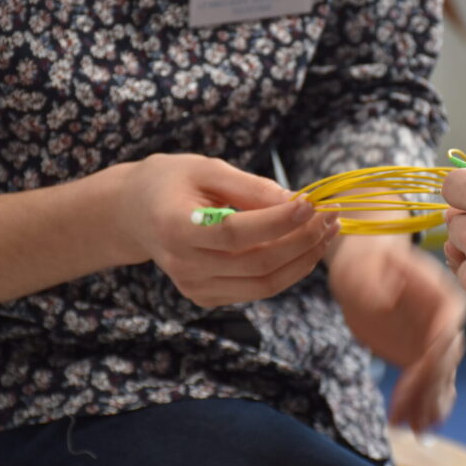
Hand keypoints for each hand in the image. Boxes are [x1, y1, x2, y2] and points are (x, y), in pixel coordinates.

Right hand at [115, 154, 339, 307]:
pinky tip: (305, 246)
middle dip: (303, 240)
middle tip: (331, 215)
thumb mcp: (206, 168)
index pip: (237, 233)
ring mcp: (195, 287)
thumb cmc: (172, 182)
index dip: (279, 221)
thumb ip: (250, 187)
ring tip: (328, 231)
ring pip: (264, 283)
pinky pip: (258, 289)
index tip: (311, 202)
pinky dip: (289, 270)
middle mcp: (183, 265)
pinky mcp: (206, 297)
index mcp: (176, 228)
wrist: (134, 214)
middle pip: (257, 263)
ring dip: (304, 259)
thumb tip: (296, 201)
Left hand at [328, 235, 465, 431]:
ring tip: (412, 430)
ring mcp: (435, 340)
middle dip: (426, 393)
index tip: (409, 383)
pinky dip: (423, 405)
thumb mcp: (362, 268)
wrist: (366, 263)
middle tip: (405, 419)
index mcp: (441, 297)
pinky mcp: (420, 354)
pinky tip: (415, 425)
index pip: (444, 335)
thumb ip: (373, 284)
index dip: (430, 363)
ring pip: (439, 379)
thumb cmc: (365, 260)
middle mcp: (445, 321)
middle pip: (443, 364)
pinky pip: (429, 384)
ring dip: (427, 406)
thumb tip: (384, 304)